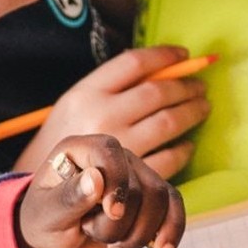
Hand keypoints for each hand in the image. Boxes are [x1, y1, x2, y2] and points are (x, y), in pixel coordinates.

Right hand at [15, 46, 210, 177]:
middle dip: (186, 87)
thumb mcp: (76, 105)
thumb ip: (113, 86)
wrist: (45, 193)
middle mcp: (100, 116)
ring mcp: (116, 148)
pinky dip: (183, 150)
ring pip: (168, 123)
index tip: (184, 54)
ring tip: (202, 107)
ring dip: (192, 112)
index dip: (164, 56)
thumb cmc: (66, 142)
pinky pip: (168, 159)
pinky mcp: (129, 177)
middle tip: (201, 87)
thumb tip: (163, 64)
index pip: (133, 63)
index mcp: (86, 93)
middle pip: (157, 92)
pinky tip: (187, 144)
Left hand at [18, 134, 185, 247]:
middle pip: (139, 185)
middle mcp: (114, 157)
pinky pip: (173, 206)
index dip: (117, 183)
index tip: (112, 213)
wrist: (54, 238)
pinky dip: (171, 230)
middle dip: (120, 224)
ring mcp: (136, 174)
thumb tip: (95, 180)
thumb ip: (69, 198)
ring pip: (160, 199)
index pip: (110, 153)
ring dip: (141, 234)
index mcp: (82, 150)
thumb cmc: (44, 220)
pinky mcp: (150, 195)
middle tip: (93, 234)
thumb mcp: (47, 215)